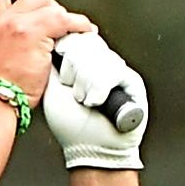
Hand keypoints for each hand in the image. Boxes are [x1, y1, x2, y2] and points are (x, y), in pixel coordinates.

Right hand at [0, 0, 93, 103]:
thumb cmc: (1, 84)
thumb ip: (11, 35)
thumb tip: (36, 33)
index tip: (33, 3)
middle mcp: (5, 19)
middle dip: (51, 9)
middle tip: (57, 27)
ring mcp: (20, 25)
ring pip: (52, 6)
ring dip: (65, 19)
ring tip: (70, 33)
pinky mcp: (35, 34)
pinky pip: (66, 20)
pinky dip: (80, 25)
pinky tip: (83, 33)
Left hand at [43, 32, 147, 168]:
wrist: (92, 149)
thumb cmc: (71, 125)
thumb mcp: (52, 88)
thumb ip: (52, 62)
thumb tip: (53, 39)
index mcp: (81, 63)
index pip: (76, 36)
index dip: (68, 45)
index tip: (60, 59)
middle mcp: (100, 64)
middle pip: (87, 42)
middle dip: (75, 69)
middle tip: (74, 92)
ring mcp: (116, 70)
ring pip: (99, 56)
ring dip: (87, 82)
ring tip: (85, 100)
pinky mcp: (132, 81)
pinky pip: (115, 69)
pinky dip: (100, 87)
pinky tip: (96, 101)